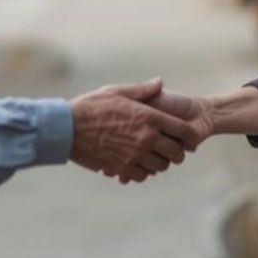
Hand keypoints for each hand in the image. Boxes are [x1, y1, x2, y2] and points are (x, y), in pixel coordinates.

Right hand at [69, 78, 203, 182]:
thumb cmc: (91, 106)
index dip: (190, 136)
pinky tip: (137, 164)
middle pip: (175, 153)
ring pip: (160, 166)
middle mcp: (146, 137)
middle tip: (172, 151)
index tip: (189, 139)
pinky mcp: (121, 167)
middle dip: (177, 153)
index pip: (183, 131)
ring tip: (153, 157)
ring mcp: (134, 154)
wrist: (67, 128)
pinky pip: (142, 175)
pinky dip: (143, 172)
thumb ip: (143, 90)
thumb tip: (160, 83)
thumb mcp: (118, 91)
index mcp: (149, 117)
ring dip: (160, 163)